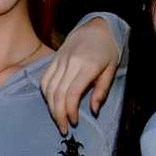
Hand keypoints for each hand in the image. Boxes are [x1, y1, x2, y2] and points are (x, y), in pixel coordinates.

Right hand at [41, 17, 119, 137]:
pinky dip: (46, 95)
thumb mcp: (111, 70)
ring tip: (57, 119)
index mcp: (87, 66)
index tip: (74, 122)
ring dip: (51, 107)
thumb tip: (93, 111)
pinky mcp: (53, 60)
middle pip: (58, 93)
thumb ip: (101, 91)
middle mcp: (70, 63)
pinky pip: (44, 80)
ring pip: (48, 88)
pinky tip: (52, 104)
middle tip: (63, 129)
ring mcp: (59, 61)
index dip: (70, 111)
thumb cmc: (108, 50)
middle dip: (58, 114)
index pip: (72, 93)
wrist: (96, 26)